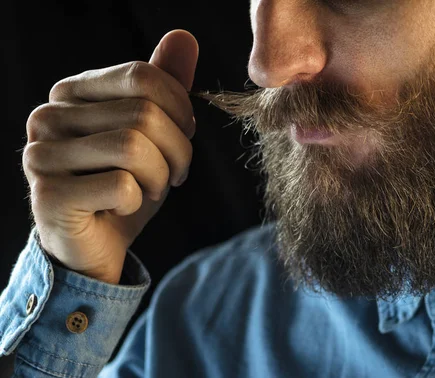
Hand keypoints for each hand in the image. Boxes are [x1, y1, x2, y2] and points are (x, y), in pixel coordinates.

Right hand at [22, 30, 198, 283]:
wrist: (95, 243)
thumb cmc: (126, 183)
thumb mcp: (154, 133)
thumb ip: (164, 87)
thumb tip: (184, 37)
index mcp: (73, 93)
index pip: (142, 77)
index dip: (179, 110)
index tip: (184, 136)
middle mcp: (49, 115)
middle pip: (144, 113)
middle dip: (178, 151)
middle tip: (174, 174)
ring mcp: (42, 154)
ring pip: (134, 148)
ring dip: (160, 177)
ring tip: (150, 189)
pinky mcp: (48, 194)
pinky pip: (122, 186)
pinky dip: (138, 201)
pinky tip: (122, 207)